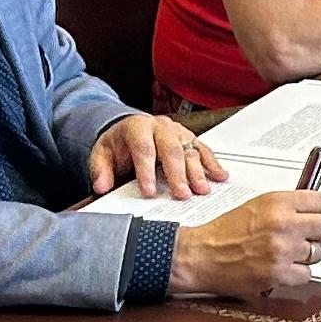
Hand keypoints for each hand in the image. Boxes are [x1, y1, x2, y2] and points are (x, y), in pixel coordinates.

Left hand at [89, 113, 217, 200]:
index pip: (143, 148)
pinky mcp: (190, 139)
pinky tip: (220, 176)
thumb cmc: (119, 145)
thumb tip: (101, 187)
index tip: (149, 192)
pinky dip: (213, 164)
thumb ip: (100, 170)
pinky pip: (203, 150)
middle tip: (182, 194)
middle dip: (177, 174)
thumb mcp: (102, 155)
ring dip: (198, 171)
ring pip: (190, 150)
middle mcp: (160, 126)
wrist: (131, 130)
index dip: (146, 171)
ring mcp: (178, 132)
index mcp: (137, 127)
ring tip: (202, 190)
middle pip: (171, 149)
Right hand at [170, 190, 320, 298]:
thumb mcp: (258, 205)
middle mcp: (283, 224)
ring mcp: (282, 250)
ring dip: (307, 255)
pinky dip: (296, 274)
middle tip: (313, 236)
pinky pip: (306, 274)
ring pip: (318, 253)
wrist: (201, 255)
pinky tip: (281, 267)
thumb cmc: (225, 232)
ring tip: (286, 252)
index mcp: (278, 202)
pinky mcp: (279, 273)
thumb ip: (290, 206)